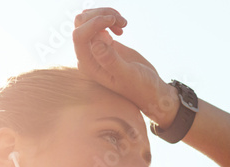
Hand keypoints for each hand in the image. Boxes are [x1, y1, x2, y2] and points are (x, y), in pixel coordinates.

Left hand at [72, 8, 178, 126]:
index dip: (93, 22)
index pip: (79, 37)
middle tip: (120, 20)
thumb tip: (96, 44)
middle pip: (81, 23)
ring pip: (88, 19)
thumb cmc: (140, 87)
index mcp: (89, 66)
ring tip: (123, 23)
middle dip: (100, 15)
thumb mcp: (128, 75)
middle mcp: (88, 56)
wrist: (150, 89)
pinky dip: (109, 18)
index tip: (113, 20)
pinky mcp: (105, 42)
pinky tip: (122, 28)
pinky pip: (98, 22)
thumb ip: (111, 62)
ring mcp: (95, 48)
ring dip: (105, 14)